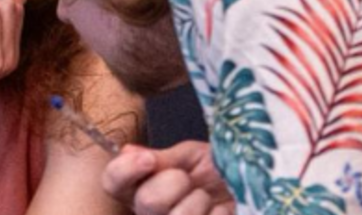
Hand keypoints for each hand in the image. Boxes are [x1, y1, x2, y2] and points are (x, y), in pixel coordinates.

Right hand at [102, 141, 234, 214]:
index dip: (127, 170)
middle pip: (147, 201)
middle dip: (176, 182)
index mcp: (140, 186)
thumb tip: (126, 152)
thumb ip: (161, 159)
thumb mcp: (190, 156)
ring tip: (207, 197)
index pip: (113, 181)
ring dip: (199, 201)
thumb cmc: (219, 170)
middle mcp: (148, 213)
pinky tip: (220, 211)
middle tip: (190, 179)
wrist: (249, 187)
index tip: (149, 159)